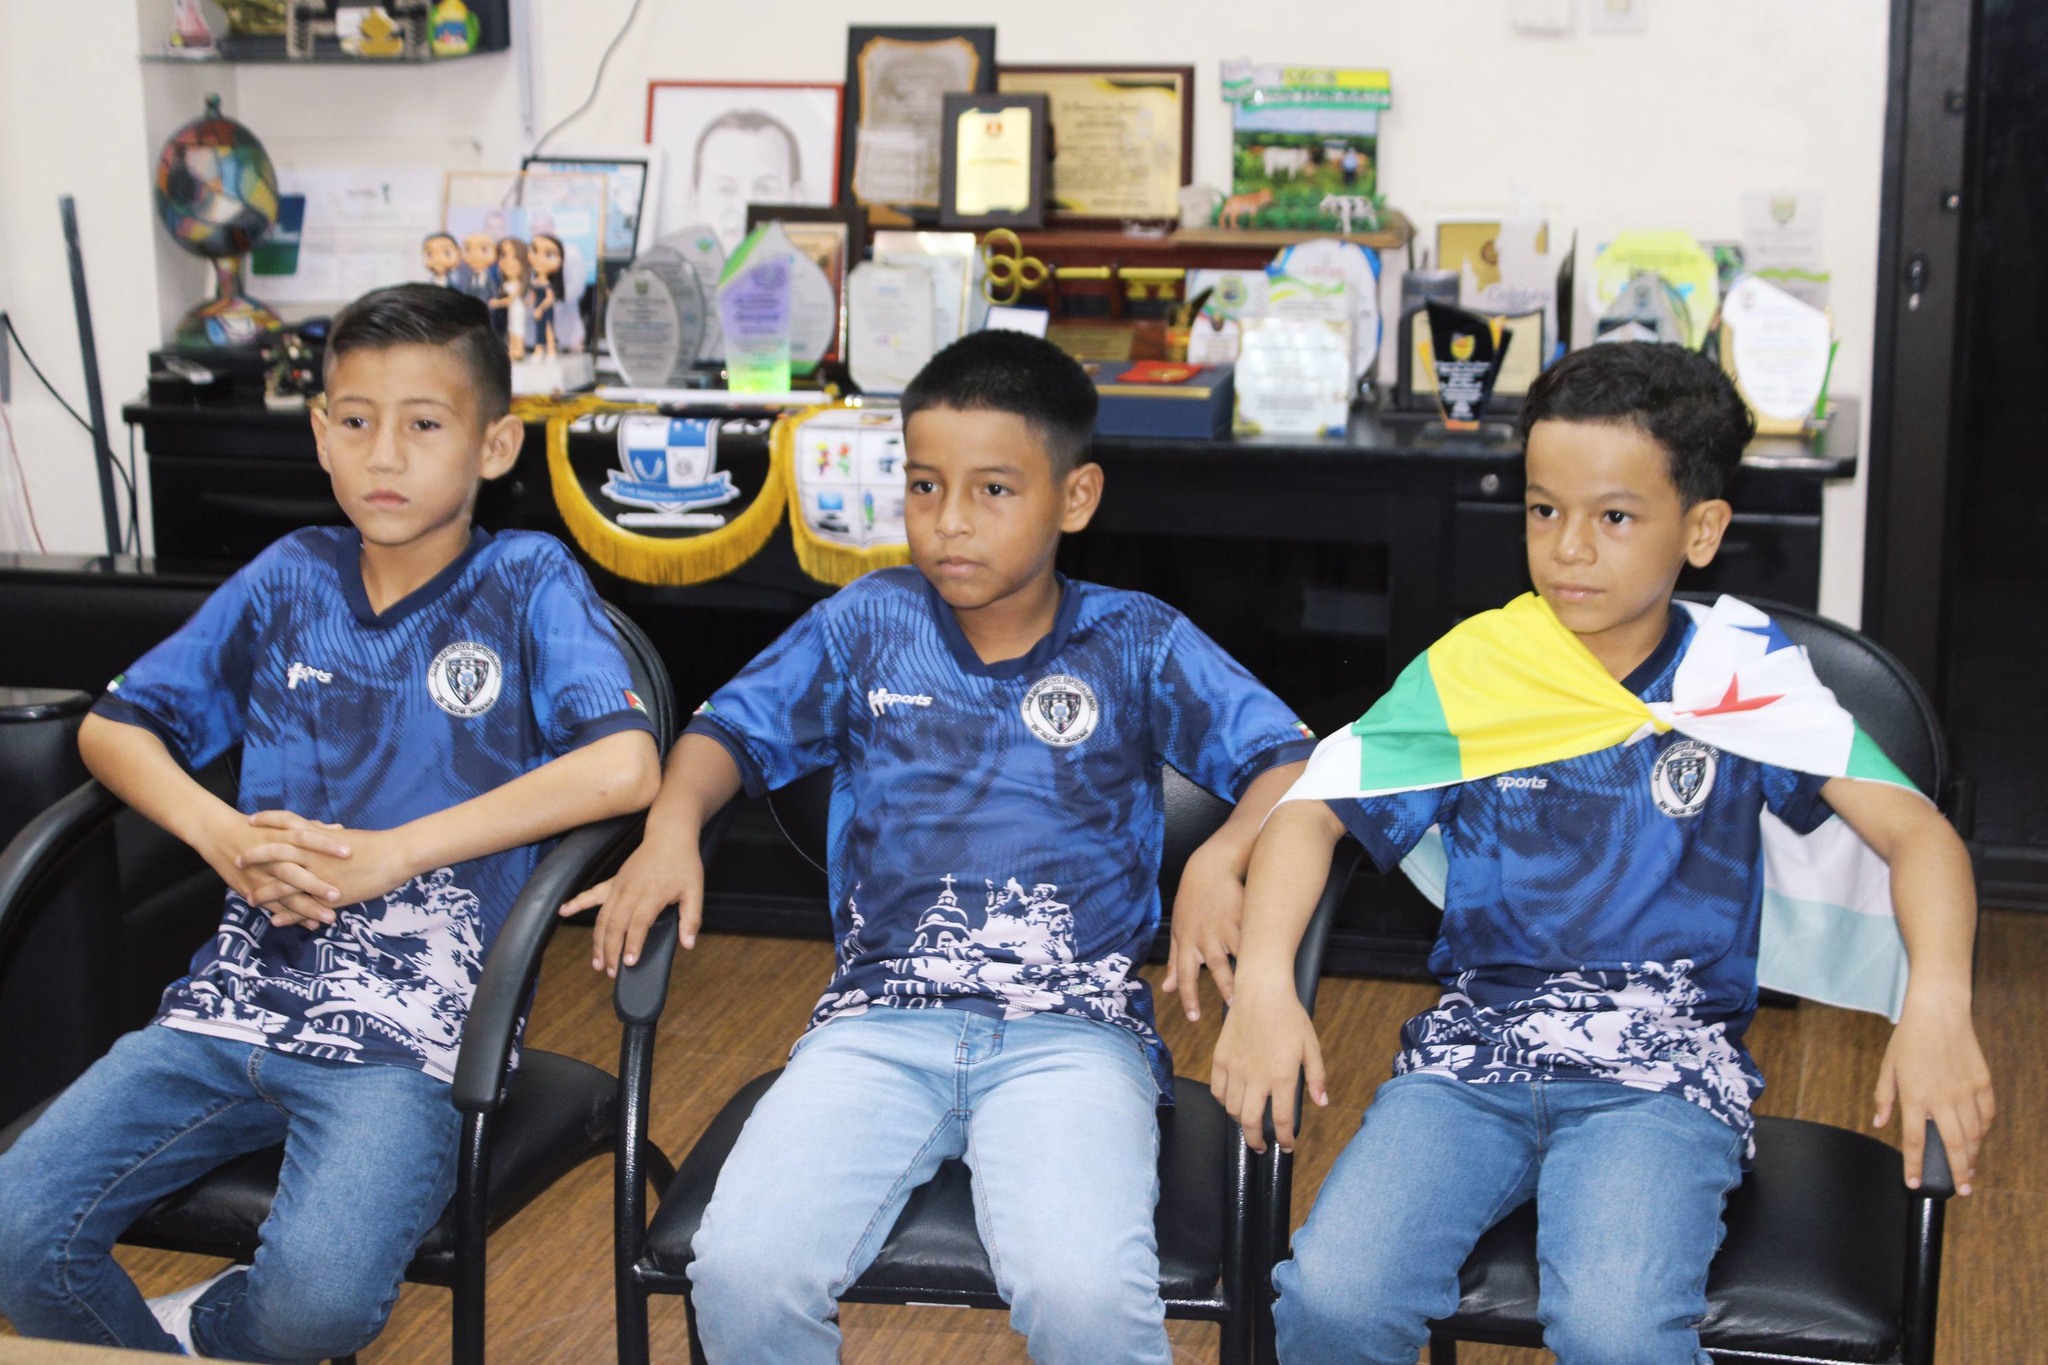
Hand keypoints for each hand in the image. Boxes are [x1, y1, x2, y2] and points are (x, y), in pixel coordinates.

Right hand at [195, 808, 347, 929]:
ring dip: (307, 908)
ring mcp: (261, 877)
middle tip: (338, 895)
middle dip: (315, 885)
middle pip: (294, 872)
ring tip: (329, 918)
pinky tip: (310, 924)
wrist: (218, 834)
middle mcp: (271, 858)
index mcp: (280, 837)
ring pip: (285, 895)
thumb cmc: (256, 828)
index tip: (349, 852)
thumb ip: (311, 827)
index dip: (326, 844)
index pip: (305, 838)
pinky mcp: (252, 890)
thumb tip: (339, 828)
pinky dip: (291, 916)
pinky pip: (273, 906)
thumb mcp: (281, 824)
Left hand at [238, 813, 419, 922]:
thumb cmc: (374, 845)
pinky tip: (274, 921)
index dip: (267, 821)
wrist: (394, 857)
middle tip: (237, 860)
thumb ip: (326, 835)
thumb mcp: (344, 837)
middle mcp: (313, 856)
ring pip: (283, 885)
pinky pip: (302, 907)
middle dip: (254, 857)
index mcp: (318, 837)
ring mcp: (318, 877)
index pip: (285, 823)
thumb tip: (316, 829)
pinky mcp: (328, 896)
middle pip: (275, 854)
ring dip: (264, 893)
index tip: (250, 820)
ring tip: (249, 898)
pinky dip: (287, 915)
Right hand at [558, 835, 704, 976]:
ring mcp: (619, 886)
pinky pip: (593, 894)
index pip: (638, 924)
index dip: (632, 944)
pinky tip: (563, 910)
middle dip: (611, 950)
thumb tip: (688, 943)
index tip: (628, 963)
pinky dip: (577, 902)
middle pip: (615, 925)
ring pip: (602, 917)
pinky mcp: (614, 882)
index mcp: (652, 894)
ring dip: (597, 940)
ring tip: (597, 962)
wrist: (669, 835)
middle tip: (611, 972)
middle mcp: (631, 891)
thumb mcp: (696, 890)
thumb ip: (692, 918)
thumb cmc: (684, 863)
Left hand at [1162, 845, 1244, 1020]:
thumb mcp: (1178, 931)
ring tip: (1256, 988)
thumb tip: (1167, 989)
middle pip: (1215, 964)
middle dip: (1225, 985)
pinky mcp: (1242, 915)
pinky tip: (1269, 962)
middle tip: (1234, 1006)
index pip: (1185, 974)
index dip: (1188, 997)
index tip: (1194, 1018)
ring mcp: (1225, 925)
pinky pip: (1251, 935)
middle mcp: (1205, 935)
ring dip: (1246, 969)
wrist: (1209, 868)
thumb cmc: (1192, 903)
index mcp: (1187, 941)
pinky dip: (1258, 949)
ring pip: (1236, 951)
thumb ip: (1174, 962)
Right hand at [1210, 978, 1327, 1153]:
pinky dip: (1223, 1101)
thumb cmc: (1290, 1016)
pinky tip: (1232, 1101)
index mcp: (1282, 1077)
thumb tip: (1322, 1103)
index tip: (1287, 1146)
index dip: (1284, 1140)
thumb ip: (1317, 1077)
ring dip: (1240, 1121)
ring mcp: (1235, 1068)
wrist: (1261, 990)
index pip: (1280, 1120)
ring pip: (1231, 1109)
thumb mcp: (1311, 1047)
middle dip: (1255, 1140)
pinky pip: (1217, 1090)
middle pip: (1249, 1122)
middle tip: (1261, 1146)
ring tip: (1248, 1122)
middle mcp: (1256, 1077)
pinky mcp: (1220, 1058)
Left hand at [1875, 991, 1995, 1193]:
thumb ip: (1884, 1098)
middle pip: (1954, 1146)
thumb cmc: (1909, 1038)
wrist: (1939, 1012)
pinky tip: (1979, 1138)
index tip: (1915, 1184)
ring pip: (1974, 1134)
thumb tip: (1880, 1124)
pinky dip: (1984, 1130)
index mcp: (1914, 1097)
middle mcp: (1942, 1099)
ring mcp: (1965, 1091)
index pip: (1913, 1141)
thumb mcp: (1887, 1067)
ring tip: (1970, 1170)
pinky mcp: (1983, 1083)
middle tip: (1960, 1191)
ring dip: (1973, 1155)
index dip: (1914, 1166)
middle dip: (1957, 1173)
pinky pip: (1987, 1115)